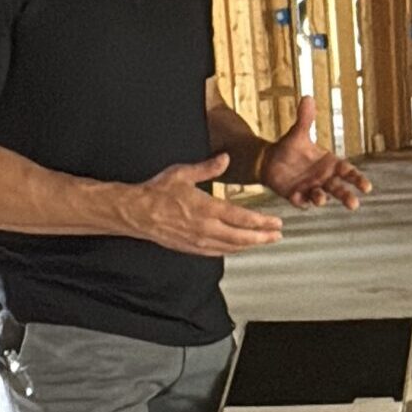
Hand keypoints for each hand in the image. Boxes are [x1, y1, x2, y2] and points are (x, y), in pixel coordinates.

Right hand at [128, 153, 282, 255]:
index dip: (262, 222)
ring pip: (231, 247)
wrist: (134, 212)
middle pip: (241, 237)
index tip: (277, 222)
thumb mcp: (183, 173)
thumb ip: (208, 167)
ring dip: (250, 245)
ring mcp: (198, 241)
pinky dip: (232, 250)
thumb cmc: (157, 192)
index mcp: (207, 209)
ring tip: (264, 241)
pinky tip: (239, 248)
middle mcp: (205, 228)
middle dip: (262, 237)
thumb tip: (226, 158)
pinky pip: (216, 252)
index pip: (242, 218)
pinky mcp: (190, 248)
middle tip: (278, 235)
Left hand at [262, 97, 372, 209]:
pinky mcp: (296, 195)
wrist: (270, 160)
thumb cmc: (290, 147)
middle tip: (353, 205)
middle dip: (346, 197)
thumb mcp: (298, 132)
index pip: (347, 172)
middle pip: (339, 189)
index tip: (367, 187)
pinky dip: (300, 200)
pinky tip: (298, 198)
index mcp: (330, 164)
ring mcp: (310, 188)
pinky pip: (300, 200)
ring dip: (322, 199)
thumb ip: (305, 119)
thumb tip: (307, 97)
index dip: (357, 179)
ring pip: (321, 196)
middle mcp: (323, 178)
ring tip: (321, 199)